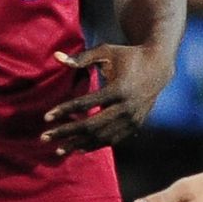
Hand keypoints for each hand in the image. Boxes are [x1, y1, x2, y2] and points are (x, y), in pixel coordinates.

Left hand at [41, 45, 165, 152]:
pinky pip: (113, 140)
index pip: (86, 103)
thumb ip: (81, 57)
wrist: (158, 68)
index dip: (65, 111)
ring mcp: (133, 119)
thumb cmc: (128, 56)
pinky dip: (95, 146)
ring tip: (58, 150)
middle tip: (44, 137)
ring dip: (79, 144)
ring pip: (103, 137)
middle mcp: (127, 107)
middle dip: (67, 133)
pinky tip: (78, 150)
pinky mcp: (136, 125)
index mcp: (119, 89)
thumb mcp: (106, 51)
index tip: (46, 117)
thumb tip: (56, 56)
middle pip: (92, 125)